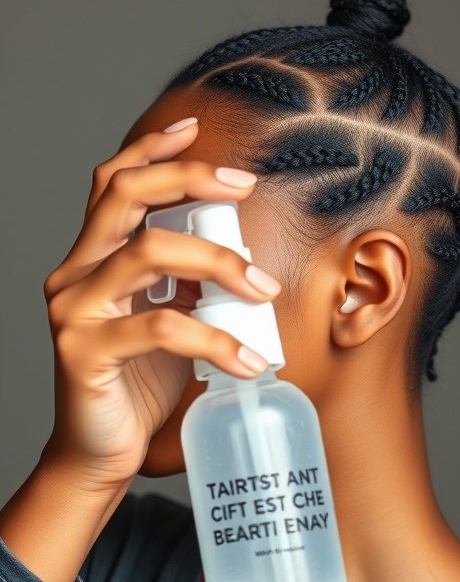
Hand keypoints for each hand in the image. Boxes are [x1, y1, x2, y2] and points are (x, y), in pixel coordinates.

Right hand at [40, 121, 281, 489]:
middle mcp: (74, 274)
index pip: (113, 184)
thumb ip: (180, 285)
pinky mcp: (84, 351)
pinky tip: (248, 360)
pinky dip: (215, 337)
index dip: (152, 150)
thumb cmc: (133, 386)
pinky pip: (160, 326)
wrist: (98, 453)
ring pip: (149, 251)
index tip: (194, 128)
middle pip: (124, 194)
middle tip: (244, 188)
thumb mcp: (162, 322)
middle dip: (189, 179)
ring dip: (218, 261)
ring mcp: (74, 310)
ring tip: (263, 289)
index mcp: (92, 259)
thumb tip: (233, 254)